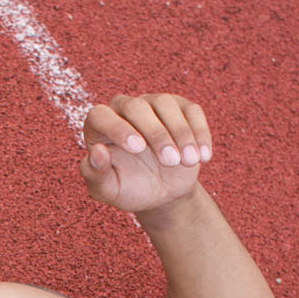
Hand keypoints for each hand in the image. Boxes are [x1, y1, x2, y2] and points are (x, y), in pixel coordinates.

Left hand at [78, 93, 211, 213]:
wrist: (162, 192)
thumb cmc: (129, 189)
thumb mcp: (109, 190)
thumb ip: (95, 175)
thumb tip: (98, 152)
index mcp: (100, 126)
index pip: (101, 116)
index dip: (118, 128)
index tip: (137, 148)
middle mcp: (125, 109)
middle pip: (136, 107)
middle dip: (156, 133)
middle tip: (170, 161)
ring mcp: (154, 105)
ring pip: (166, 104)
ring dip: (181, 133)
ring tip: (189, 161)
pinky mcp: (181, 109)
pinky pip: (192, 112)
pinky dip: (200, 132)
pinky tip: (203, 156)